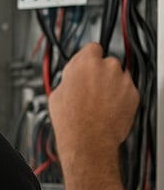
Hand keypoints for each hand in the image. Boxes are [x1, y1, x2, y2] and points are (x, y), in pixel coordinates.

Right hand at [48, 43, 138, 166]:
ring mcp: (122, 80)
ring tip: (100, 102)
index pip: (92, 48)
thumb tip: (72, 77)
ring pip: (119, 76)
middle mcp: (107, 67)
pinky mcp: (133, 94)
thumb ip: (69, 78)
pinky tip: (109, 109)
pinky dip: (121, 97)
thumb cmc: (71, 121)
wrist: (88, 141)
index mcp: (86, 63)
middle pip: (107, 62)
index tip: (87, 65)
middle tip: (91, 89)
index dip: (88, 58)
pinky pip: (127, 90)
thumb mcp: (57, 94)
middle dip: (101, 73)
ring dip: (112, 85)